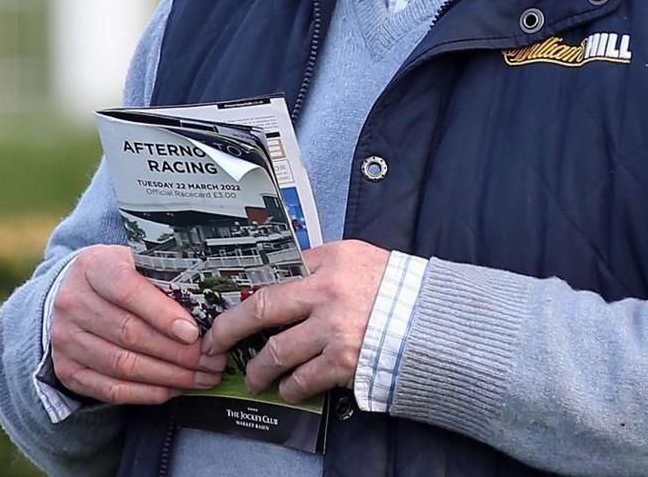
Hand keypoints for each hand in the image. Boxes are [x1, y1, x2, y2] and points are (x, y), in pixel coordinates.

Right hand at [50, 244, 227, 404]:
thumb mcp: (136, 261)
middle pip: (130, 334)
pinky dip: (147, 393)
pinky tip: (173, 389)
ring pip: (123, 365)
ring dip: (168, 376)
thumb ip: (163, 278)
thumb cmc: (119, 275)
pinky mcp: (67, 369)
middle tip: (211, 360)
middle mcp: (72, 304)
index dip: (162, 314)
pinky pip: (111, 389)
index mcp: (93, 268)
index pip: (128, 290)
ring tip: (201, 377)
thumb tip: (206, 307)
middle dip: (178, 352)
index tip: (193, 332)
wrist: (74, 292)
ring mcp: (65, 340)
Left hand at [203, 240, 389, 403]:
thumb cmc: (398, 287)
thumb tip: (284, 277)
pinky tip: (288, 388)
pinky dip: (291, 387)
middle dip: (228, 329)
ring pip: (275, 353)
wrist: (432, 317)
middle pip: (260, 309)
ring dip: (259, 370)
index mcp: (331, 260)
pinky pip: (303, 379)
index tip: (229, 305)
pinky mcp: (343, 360)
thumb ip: (322, 265)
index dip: (245, 292)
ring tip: (255, 377)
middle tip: (214, 343)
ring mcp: (333, 329)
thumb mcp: (360, 258)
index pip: (275, 271)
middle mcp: (327, 292)